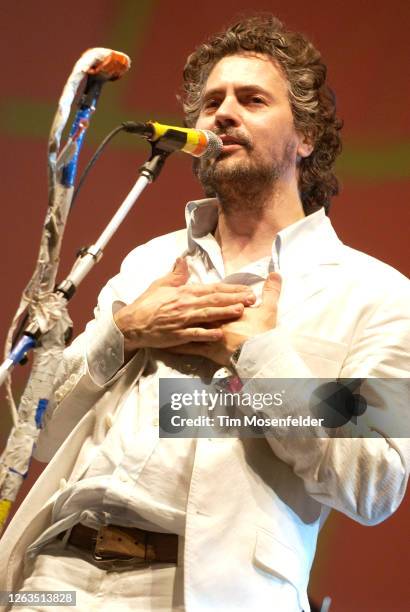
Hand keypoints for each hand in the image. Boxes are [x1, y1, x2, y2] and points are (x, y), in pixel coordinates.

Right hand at [113, 257, 255, 359]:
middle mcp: (185, 304)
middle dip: (234, 299)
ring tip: (241, 310)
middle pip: (214, 300)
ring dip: (224, 312)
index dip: (230, 289)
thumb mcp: (160, 285)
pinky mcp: (177, 335)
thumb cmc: (146, 304)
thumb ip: (176, 274)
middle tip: (251, 298)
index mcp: (184, 292)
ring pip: (207, 315)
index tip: (245, 288)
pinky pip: (194, 334)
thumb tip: (183, 259)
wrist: (131, 324)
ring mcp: (181, 320)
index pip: (212, 288)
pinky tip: (220, 334)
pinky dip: (207, 334)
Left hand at [166, 272, 280, 366]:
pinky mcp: (207, 351)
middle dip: (188, 306)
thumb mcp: (269, 310)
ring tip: (165, 319)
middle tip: (175, 301)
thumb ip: (271, 292)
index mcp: (227, 309)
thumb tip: (276, 274)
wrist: (259, 355)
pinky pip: (189, 348)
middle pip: (199, 310)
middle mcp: (215, 320)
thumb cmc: (263, 333)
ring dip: (178, 324)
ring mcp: (209, 336)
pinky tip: (167, 345)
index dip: (210, 294)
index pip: (216, 297)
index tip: (199, 290)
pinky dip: (178, 346)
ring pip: (190, 327)